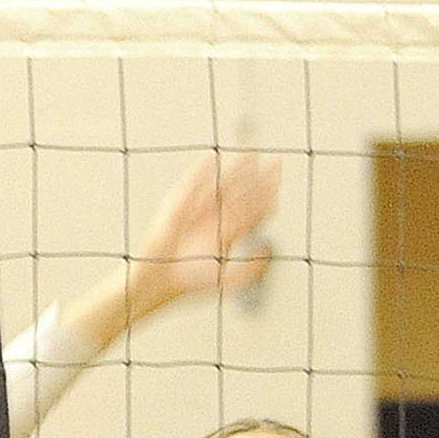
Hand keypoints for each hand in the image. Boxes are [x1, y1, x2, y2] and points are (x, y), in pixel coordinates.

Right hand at [129, 153, 279, 317]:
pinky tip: (212, 159)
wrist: (160, 281)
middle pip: (241, 195)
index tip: (278, 181)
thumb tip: (269, 247)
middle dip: (259, 180)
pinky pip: (191, 185)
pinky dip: (200, 172)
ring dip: (236, 170)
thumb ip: (253, 268)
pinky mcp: (178, 207)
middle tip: (276, 163)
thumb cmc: (191, 284)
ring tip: (251, 153)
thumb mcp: (230, 281)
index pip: (252, 211)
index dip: (267, 196)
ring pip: (220, 186)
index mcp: (227, 233)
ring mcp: (196, 212)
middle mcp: (213, 219)